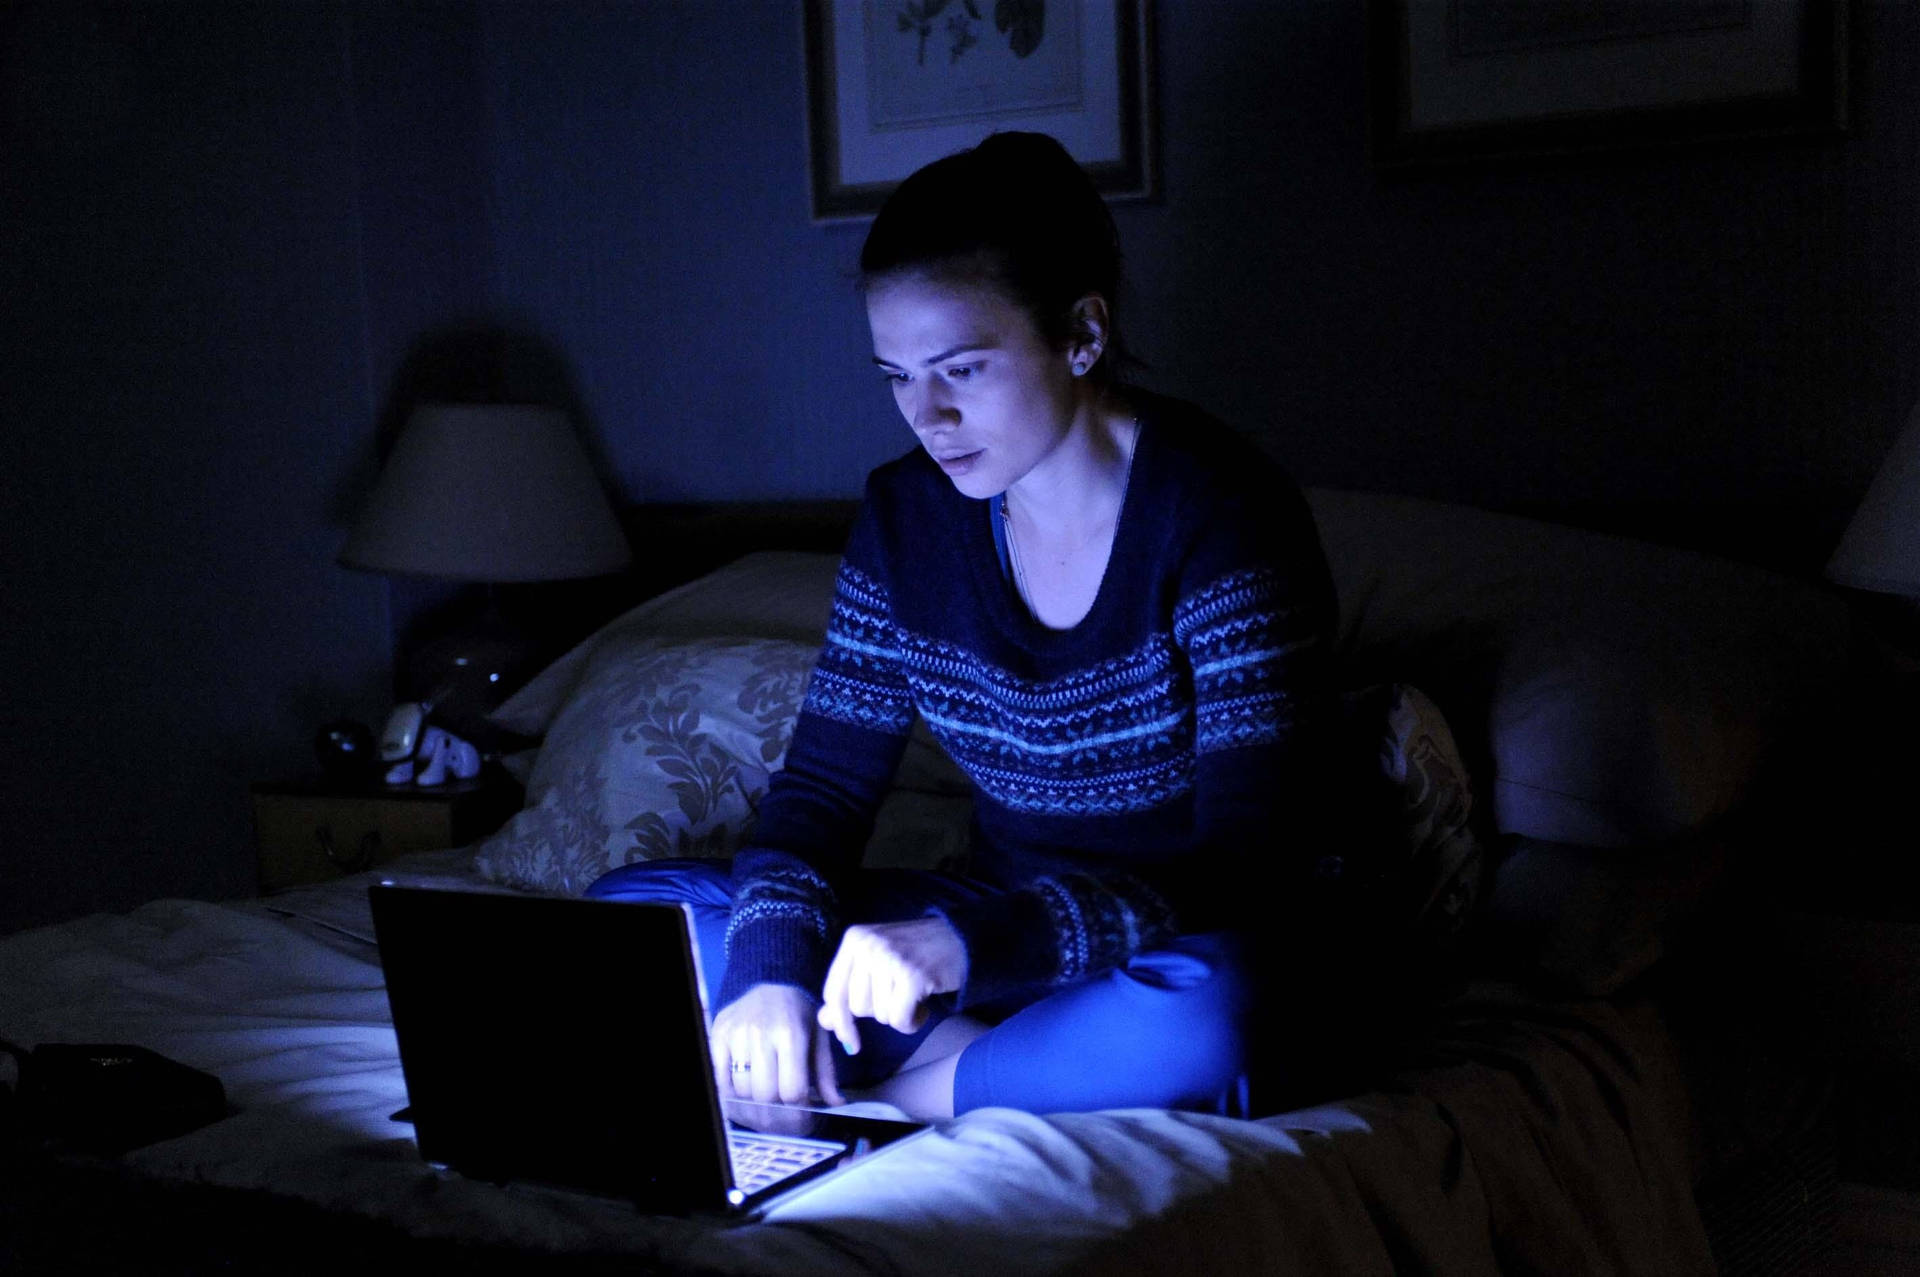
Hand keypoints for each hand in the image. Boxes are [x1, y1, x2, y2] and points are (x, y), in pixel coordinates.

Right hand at [711, 983, 843, 1106]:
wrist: (770, 985)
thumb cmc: (799, 1015)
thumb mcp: (819, 1037)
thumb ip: (826, 1072)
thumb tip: (835, 1104)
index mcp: (790, 1032)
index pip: (791, 1089)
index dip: (799, 1111)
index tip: (803, 1118)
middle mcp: (760, 1032)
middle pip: (764, 1095)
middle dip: (777, 1114)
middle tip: (784, 1121)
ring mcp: (735, 1035)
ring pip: (741, 1093)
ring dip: (755, 1109)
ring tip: (766, 1112)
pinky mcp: (716, 1037)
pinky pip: (721, 1082)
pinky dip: (733, 1099)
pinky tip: (746, 1101)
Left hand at [817, 917, 966, 1053]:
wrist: (960, 939)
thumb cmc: (915, 955)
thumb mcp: (876, 965)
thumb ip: (850, 990)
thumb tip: (824, 1021)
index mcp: (854, 939)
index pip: (833, 991)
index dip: (840, 1022)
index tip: (851, 1042)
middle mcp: (867, 944)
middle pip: (857, 1008)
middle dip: (880, 1012)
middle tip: (900, 995)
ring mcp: (889, 957)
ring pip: (881, 1015)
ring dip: (900, 1016)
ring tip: (914, 996)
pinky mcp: (911, 974)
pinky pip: (900, 1019)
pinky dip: (912, 1022)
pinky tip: (923, 1006)